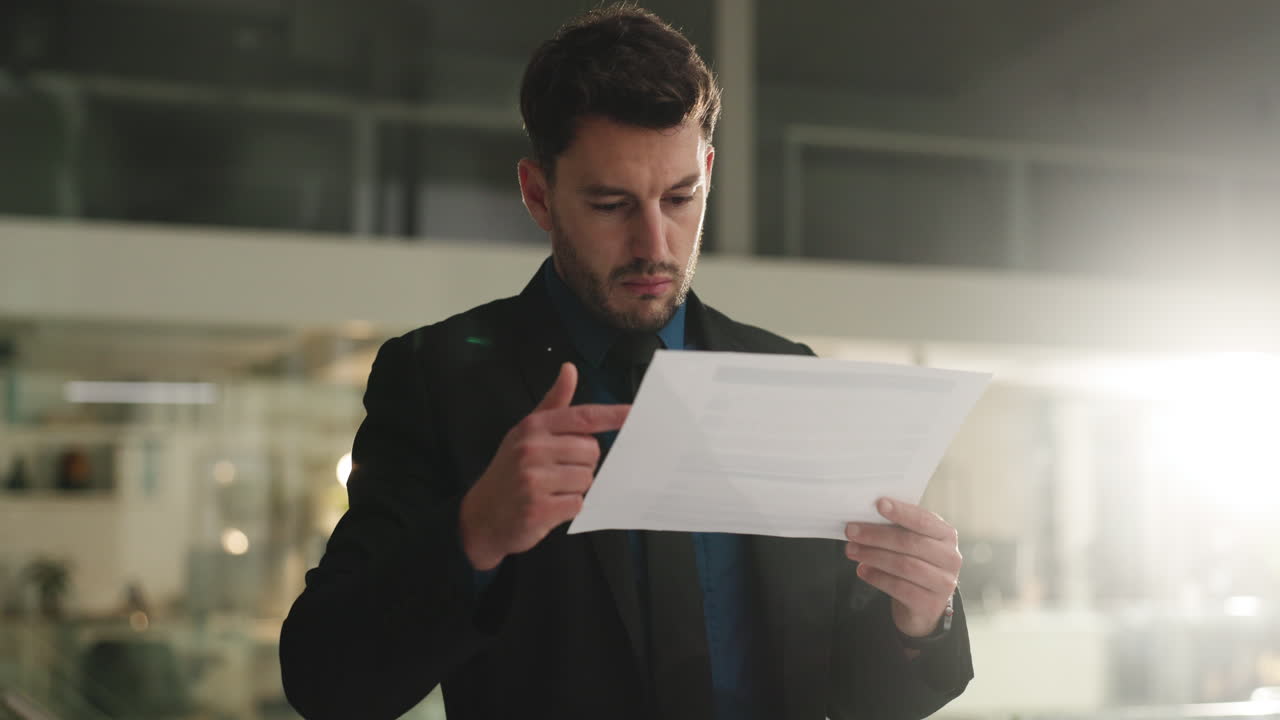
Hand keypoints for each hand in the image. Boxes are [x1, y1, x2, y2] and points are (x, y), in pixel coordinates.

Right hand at [460, 362, 628, 570]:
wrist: (481, 516)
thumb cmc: (509, 471)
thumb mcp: (525, 433)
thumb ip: (554, 403)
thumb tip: (570, 369)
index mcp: (533, 427)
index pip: (583, 416)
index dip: (612, 415)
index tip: (634, 413)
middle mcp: (532, 449)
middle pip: (591, 451)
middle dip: (583, 464)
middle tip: (559, 472)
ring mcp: (533, 479)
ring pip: (587, 479)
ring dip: (576, 488)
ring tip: (552, 490)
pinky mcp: (538, 509)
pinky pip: (577, 504)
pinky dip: (568, 508)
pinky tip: (550, 506)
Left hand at [844, 498, 961, 637]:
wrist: (924, 606)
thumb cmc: (914, 564)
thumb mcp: (912, 544)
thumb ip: (896, 530)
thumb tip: (863, 520)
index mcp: (946, 535)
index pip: (923, 520)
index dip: (901, 512)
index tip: (878, 504)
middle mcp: (950, 558)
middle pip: (910, 542)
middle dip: (877, 535)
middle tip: (851, 531)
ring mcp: (943, 583)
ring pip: (904, 565)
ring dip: (873, 555)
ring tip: (851, 550)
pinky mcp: (930, 604)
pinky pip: (899, 588)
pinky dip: (877, 577)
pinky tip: (862, 570)